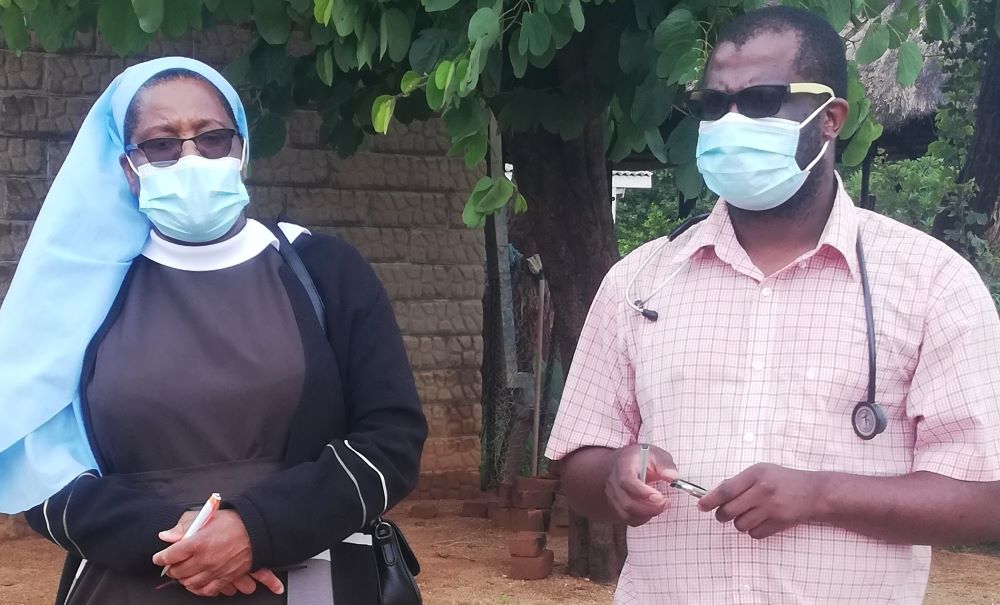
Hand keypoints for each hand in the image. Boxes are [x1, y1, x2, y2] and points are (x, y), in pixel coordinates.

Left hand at [154, 510, 283, 596]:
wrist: (258, 531)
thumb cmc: (235, 521)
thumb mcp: (208, 517)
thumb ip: (184, 526)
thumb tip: (166, 535)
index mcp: (198, 542)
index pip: (170, 555)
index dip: (161, 557)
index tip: (159, 558)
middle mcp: (204, 559)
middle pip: (178, 571)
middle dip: (172, 568)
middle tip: (172, 564)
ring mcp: (214, 570)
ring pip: (189, 582)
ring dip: (183, 579)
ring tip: (184, 573)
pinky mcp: (225, 578)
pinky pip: (205, 590)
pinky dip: (198, 588)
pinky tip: (196, 583)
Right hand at [605, 444, 678, 525]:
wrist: (627, 461)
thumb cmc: (642, 458)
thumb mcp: (656, 455)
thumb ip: (666, 465)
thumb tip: (674, 478)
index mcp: (624, 465)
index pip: (627, 481)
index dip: (643, 492)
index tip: (660, 496)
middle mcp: (614, 481)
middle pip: (626, 502)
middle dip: (649, 508)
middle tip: (666, 503)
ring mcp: (612, 494)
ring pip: (626, 513)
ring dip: (647, 514)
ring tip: (662, 506)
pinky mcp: (616, 505)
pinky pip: (627, 518)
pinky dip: (642, 518)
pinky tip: (652, 510)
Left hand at [697, 463, 824, 538]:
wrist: (814, 492)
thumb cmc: (783, 480)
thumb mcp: (761, 471)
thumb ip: (739, 482)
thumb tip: (714, 495)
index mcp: (756, 474)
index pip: (725, 490)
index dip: (709, 500)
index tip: (701, 506)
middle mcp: (763, 491)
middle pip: (729, 511)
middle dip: (722, 515)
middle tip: (724, 513)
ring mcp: (772, 509)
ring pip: (740, 525)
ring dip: (739, 522)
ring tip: (749, 514)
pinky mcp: (779, 523)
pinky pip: (754, 534)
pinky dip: (753, 530)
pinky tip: (761, 520)